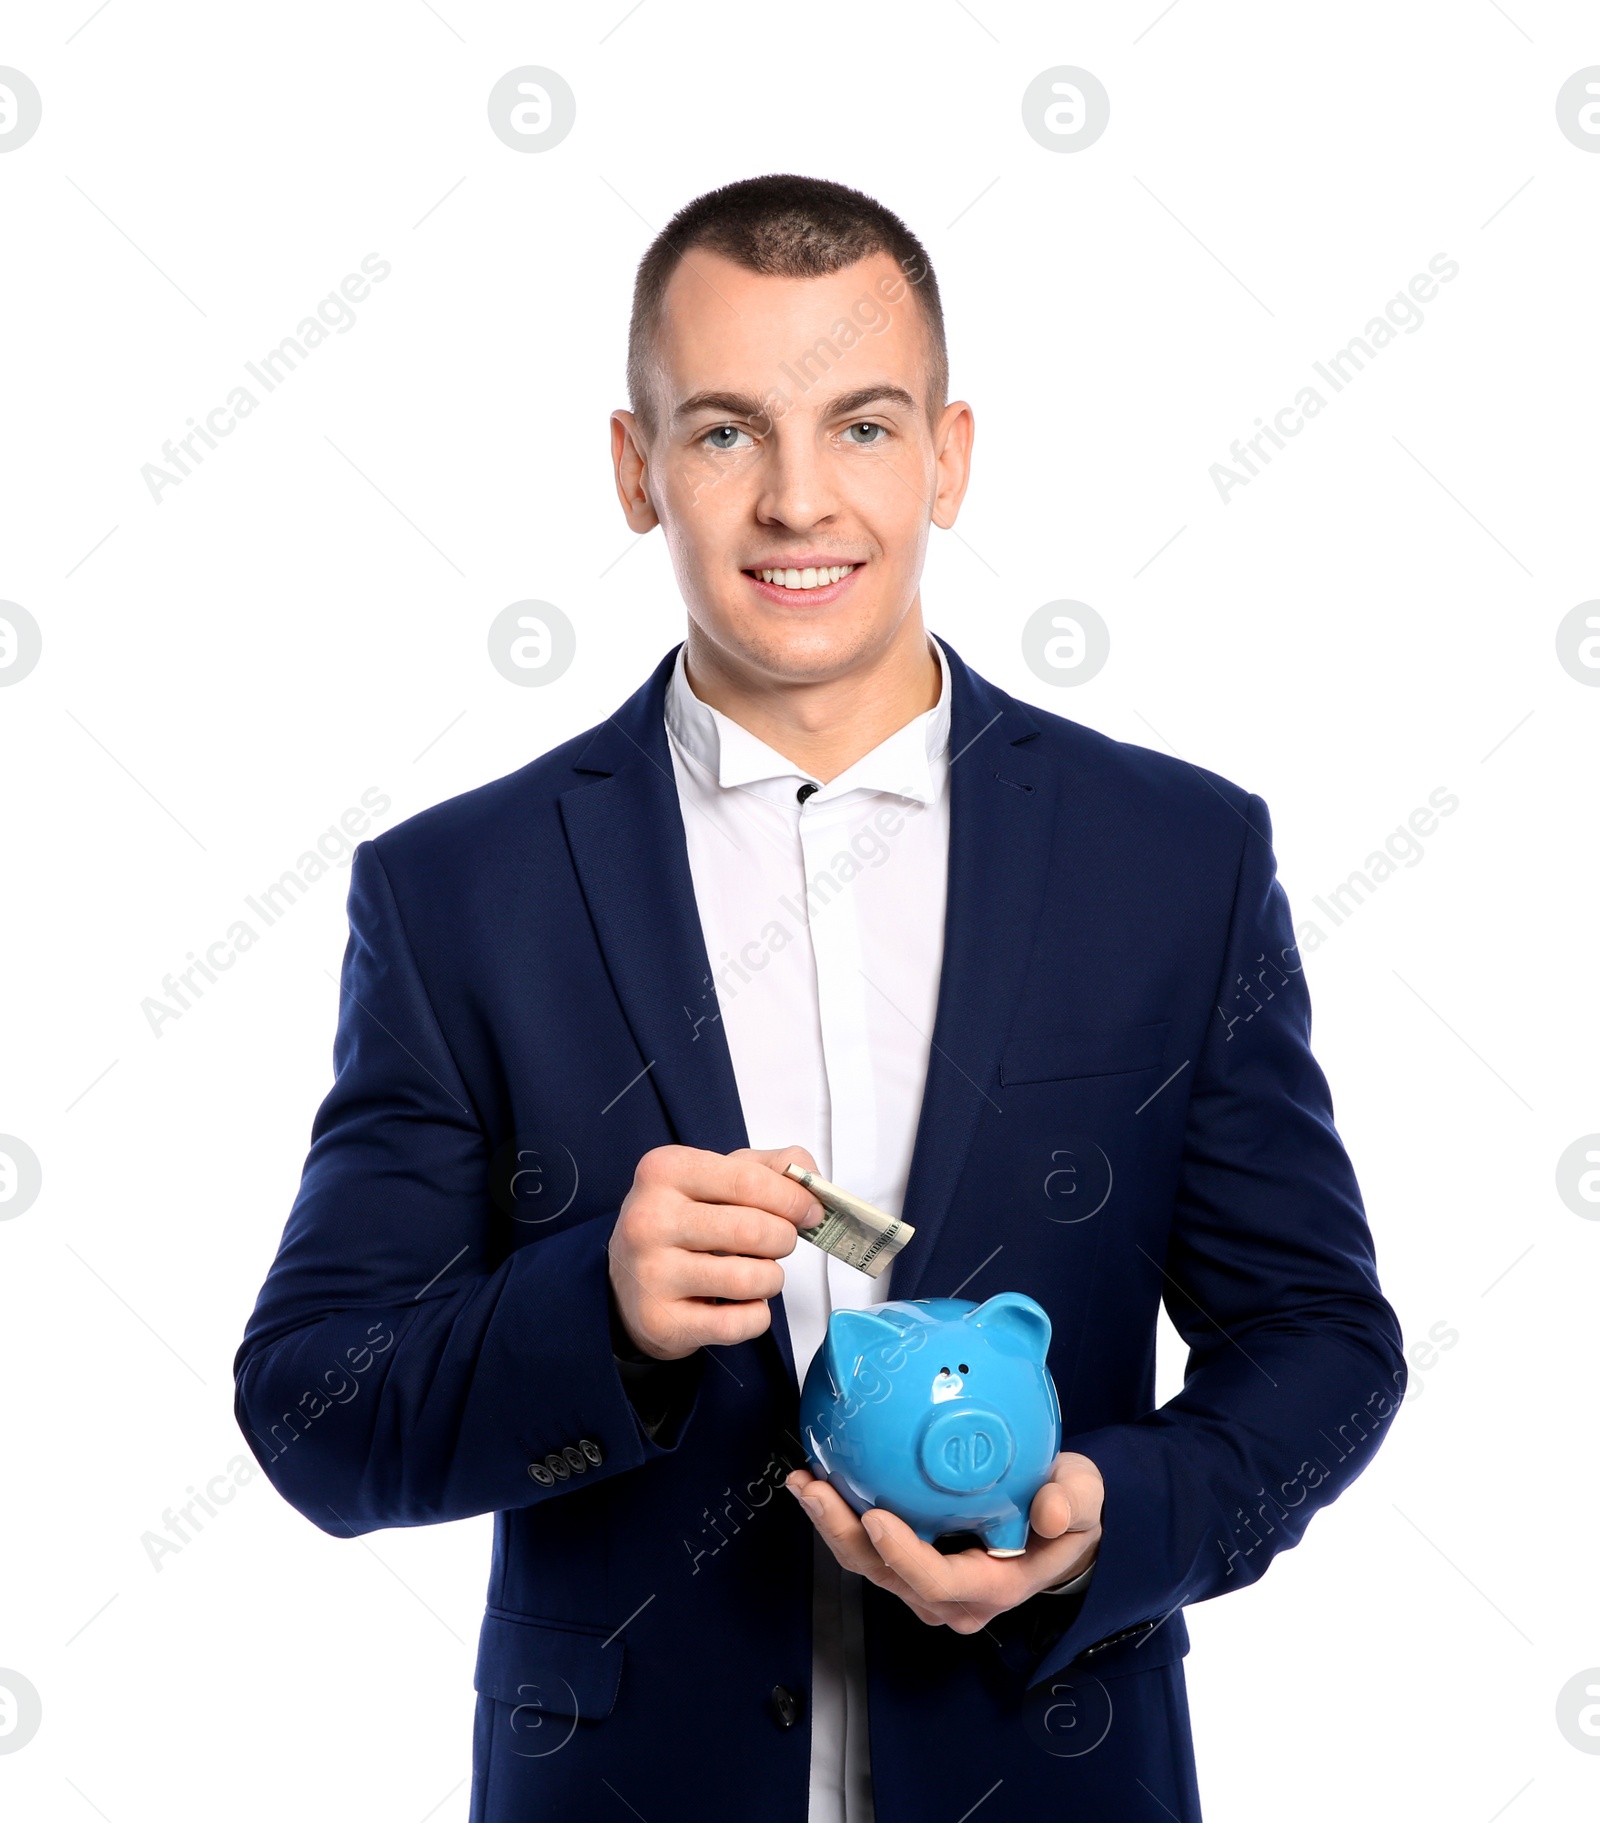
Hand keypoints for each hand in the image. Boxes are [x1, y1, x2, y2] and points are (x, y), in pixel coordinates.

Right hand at [608, 1144, 821, 1358]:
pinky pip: (739, 1323)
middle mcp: (649, 1219)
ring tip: (758, 1273)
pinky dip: (756, 1315)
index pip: (749, 1180)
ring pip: (750, 1279)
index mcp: (665, 1171)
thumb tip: (812, 1185)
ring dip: (771, 1279)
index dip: (793, 1199)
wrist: (628, 1282)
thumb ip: (770, 1167)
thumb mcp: (716, 1177)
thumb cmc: (683, 1222)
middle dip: (784, 1239)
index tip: (809, 1211)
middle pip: (753, 1230)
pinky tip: (740, 1304)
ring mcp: (652, 1274)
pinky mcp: (662, 1322)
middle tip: (778, 1243)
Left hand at [786, 1451, 1103, 1632]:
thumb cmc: (1068, 1509)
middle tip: (816, 1491)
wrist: (1058, 1519)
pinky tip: (818, 1479)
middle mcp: (953, 1598)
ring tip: (803, 1481)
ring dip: (832, 1526)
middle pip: (888, 1576)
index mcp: (994, 1586)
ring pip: (869, 1565)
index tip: (875, 1517)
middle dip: (845, 1536)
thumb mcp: (1084, 1498)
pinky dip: (841, 1517)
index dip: (903, 1556)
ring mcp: (926, 1585)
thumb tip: (1049, 1511)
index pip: (940, 1582)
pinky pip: (868, 1548)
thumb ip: (1072, 1502)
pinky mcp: (909, 1563)